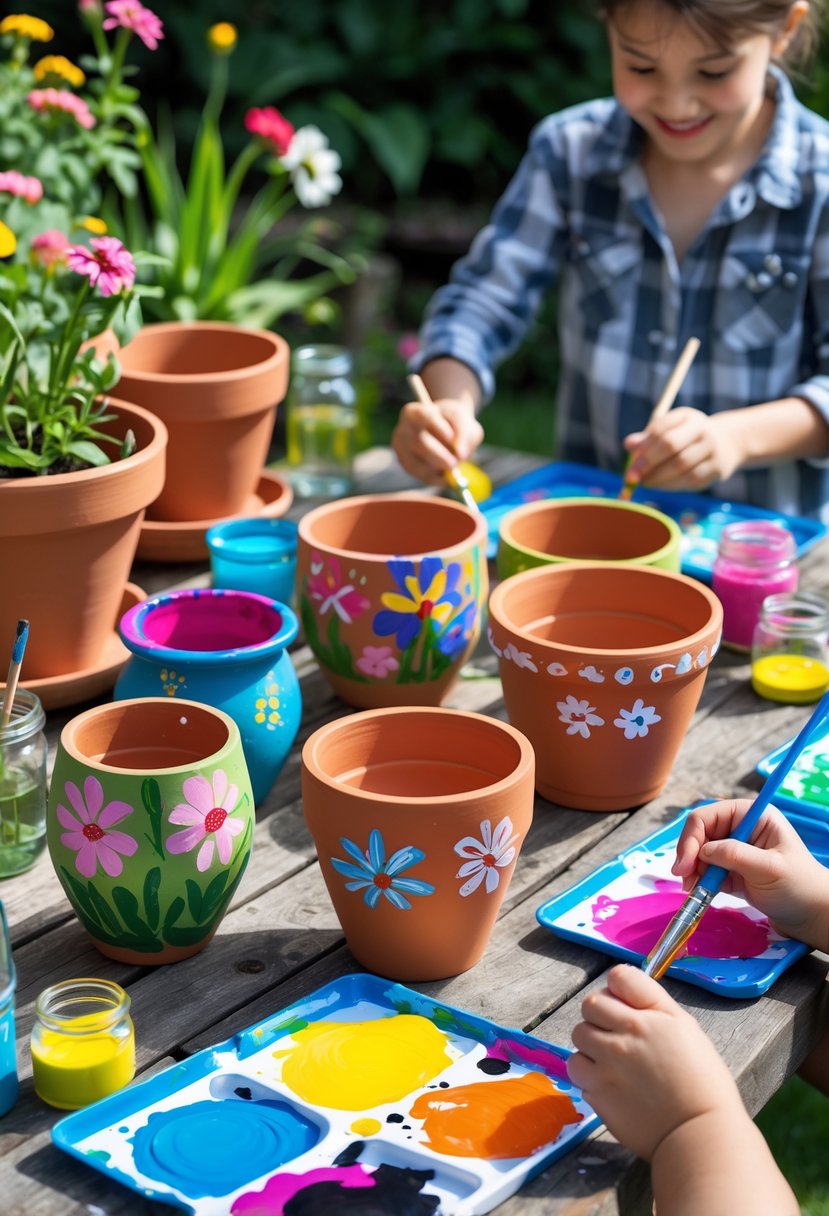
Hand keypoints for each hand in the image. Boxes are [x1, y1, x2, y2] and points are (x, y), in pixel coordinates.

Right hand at [391, 397, 483, 485]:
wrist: (446, 432)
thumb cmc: (453, 423)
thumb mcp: (463, 421)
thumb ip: (464, 433)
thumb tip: (461, 455)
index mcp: (413, 412)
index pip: (422, 416)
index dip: (437, 427)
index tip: (451, 436)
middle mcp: (402, 430)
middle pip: (418, 442)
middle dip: (439, 455)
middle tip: (455, 462)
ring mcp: (402, 450)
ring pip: (418, 464)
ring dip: (439, 468)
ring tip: (453, 465)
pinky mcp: (407, 467)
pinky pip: (422, 476)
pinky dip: (438, 478)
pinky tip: (447, 473)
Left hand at [568, 964, 742, 1161]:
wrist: (698, 1134)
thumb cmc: (702, 1080)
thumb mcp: (685, 1027)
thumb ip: (651, 1001)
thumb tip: (621, 982)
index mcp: (644, 1019)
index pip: (616, 978)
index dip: (620, 990)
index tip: (627, 1005)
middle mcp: (620, 1038)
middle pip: (589, 1006)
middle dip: (602, 1015)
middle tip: (619, 1034)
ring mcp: (604, 1067)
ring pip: (578, 1038)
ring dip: (592, 1045)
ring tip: (613, 1061)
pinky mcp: (596, 1095)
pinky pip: (579, 1073)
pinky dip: (590, 1075)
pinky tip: (612, 1084)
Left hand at [623, 408, 739, 490]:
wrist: (726, 445)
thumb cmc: (686, 438)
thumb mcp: (669, 431)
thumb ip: (647, 437)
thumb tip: (628, 445)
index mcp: (687, 417)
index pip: (661, 429)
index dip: (644, 446)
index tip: (630, 460)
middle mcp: (703, 431)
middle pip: (671, 445)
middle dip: (647, 463)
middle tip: (631, 477)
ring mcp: (712, 450)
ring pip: (680, 466)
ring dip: (657, 478)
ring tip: (643, 483)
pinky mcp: (716, 470)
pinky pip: (688, 480)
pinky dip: (669, 485)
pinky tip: (658, 485)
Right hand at [672, 800, 828, 950]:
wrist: (813, 917)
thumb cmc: (799, 887)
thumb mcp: (768, 868)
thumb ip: (734, 855)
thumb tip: (702, 851)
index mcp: (752, 816)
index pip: (709, 816)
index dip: (692, 838)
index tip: (685, 865)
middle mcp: (741, 828)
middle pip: (700, 834)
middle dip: (689, 855)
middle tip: (684, 880)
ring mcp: (736, 850)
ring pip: (700, 853)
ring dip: (692, 870)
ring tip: (693, 890)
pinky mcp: (732, 871)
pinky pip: (707, 871)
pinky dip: (700, 881)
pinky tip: (701, 893)